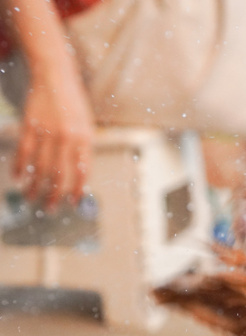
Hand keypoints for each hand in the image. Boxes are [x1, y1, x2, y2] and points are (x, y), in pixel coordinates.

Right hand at [13, 69, 93, 210]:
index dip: (77, 189)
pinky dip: (20, 167)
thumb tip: (80, 176)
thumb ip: (84, 148)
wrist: (56, 76)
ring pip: (41, 166)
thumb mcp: (87, 125)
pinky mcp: (30, 125)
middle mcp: (68, 137)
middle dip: (55, 194)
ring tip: (32, 198)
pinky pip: (24, 151)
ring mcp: (48, 131)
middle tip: (51, 208)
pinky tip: (18, 178)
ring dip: (35, 186)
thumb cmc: (74, 104)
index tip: (73, 202)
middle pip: (60, 174)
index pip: (83, 171)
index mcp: (86, 138)